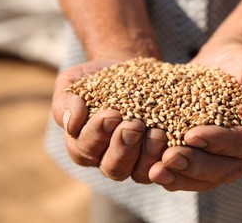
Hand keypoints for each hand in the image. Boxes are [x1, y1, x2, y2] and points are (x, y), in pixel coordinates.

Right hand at [52, 59, 167, 182]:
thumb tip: (71, 124)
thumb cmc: (96, 78)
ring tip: (157, 132)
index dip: (97, 134)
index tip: (111, 114)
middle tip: (134, 125)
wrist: (127, 70)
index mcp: (83, 146)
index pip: (85, 149)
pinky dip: (169, 153)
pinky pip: (164, 163)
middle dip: (123, 147)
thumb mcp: (75, 82)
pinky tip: (174, 138)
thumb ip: (67, 101)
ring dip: (148, 154)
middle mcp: (108, 159)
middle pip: (113, 167)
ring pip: (139, 172)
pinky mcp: (158, 154)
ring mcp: (136, 160)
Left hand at [148, 39, 241, 190]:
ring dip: (182, 177)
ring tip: (157, 172)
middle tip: (170, 158)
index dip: (219, 142)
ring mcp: (228, 157)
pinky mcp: (208, 156)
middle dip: (197, 165)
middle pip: (226, 169)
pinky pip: (194, 176)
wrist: (223, 61)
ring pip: (208, 178)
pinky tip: (155, 172)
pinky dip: (176, 177)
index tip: (191, 135)